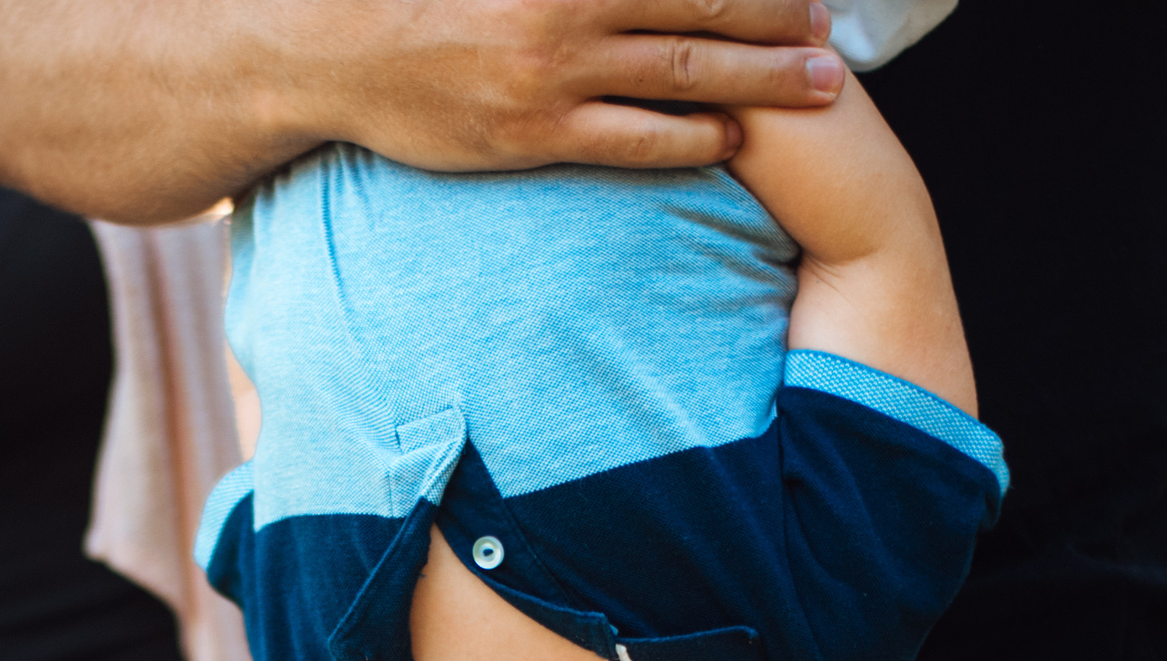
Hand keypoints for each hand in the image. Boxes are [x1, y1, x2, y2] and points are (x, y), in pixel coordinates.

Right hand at [281, 0, 848, 176]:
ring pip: (686, 74)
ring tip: (819, 85)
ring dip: (763, 79)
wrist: (335, 51)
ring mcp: (554, 75)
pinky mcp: (532, 135)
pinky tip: (736, 137)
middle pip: (703, 8)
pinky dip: (693, 137)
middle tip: (830, 28)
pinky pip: (634, 140)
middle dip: (778, 18)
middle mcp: (569, 7)